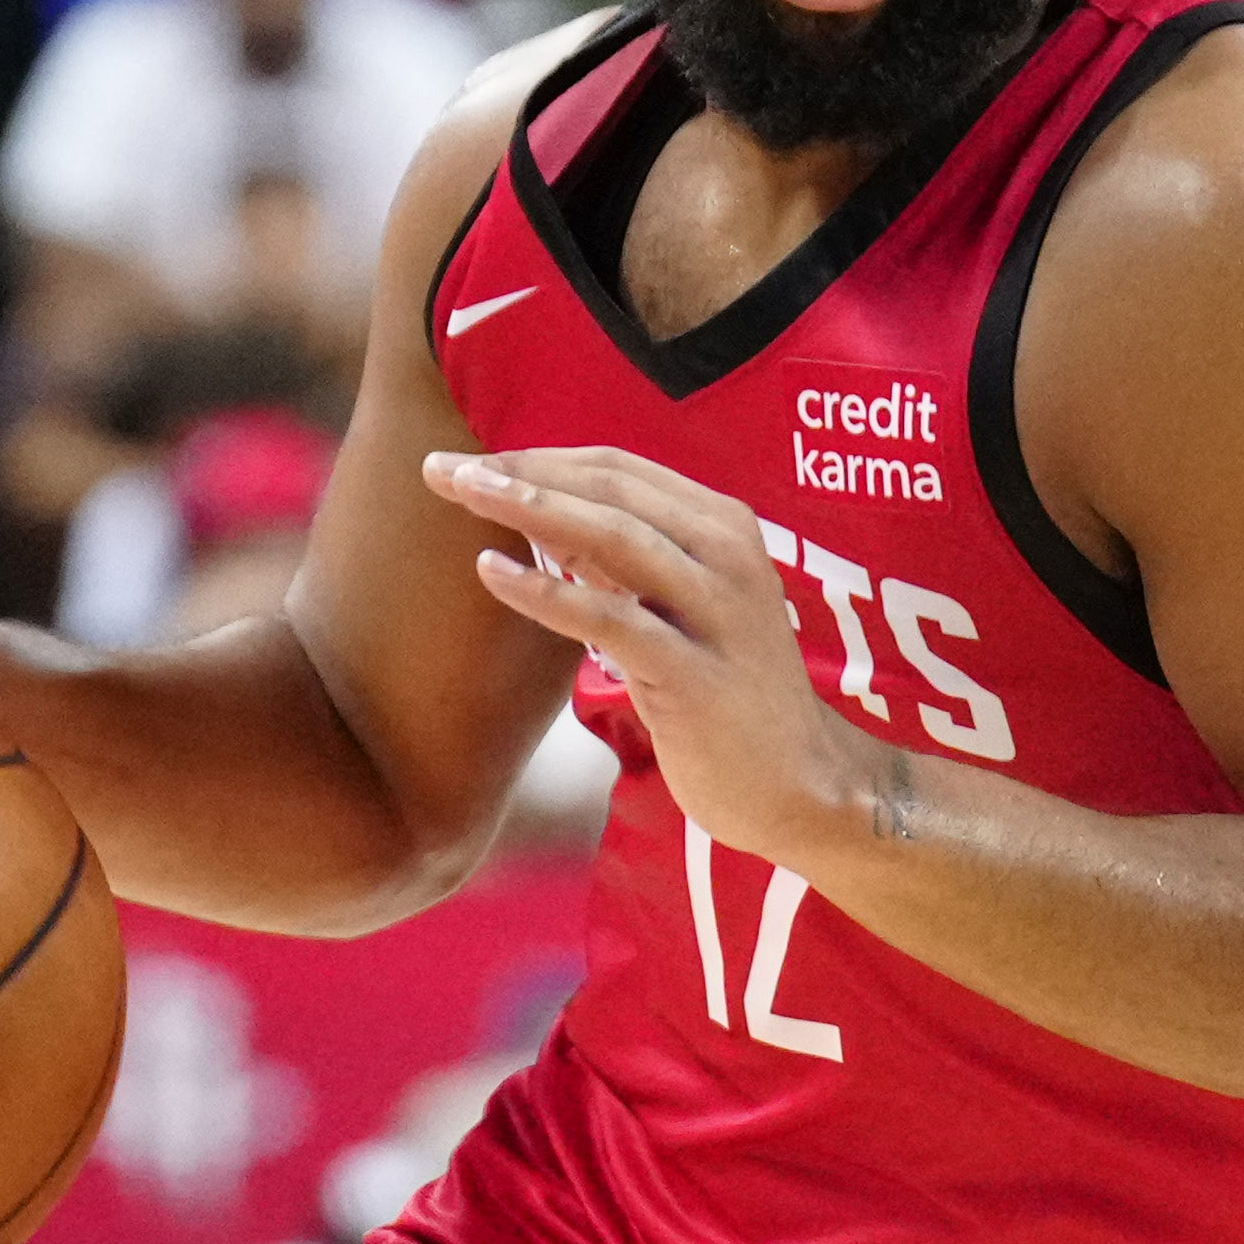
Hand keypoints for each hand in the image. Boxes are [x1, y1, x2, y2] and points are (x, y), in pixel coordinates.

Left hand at [428, 445, 880, 872]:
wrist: (801, 786)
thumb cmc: (729, 698)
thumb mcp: (681, 610)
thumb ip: (626, 564)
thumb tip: (546, 521)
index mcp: (723, 528)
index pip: (619, 470)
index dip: (541, 458)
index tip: (475, 461)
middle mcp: (726, 555)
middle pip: (609, 489)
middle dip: (520, 470)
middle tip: (442, 468)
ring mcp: (715, 612)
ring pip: (612, 535)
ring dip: (527, 506)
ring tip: (460, 491)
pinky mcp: (694, 673)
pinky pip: (611, 618)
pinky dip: (546, 591)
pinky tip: (491, 572)